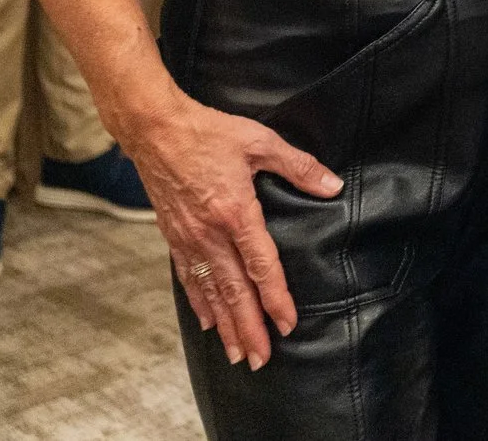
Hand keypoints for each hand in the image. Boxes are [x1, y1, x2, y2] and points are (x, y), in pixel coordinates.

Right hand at [123, 91, 340, 369]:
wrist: (155, 130)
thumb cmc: (209, 133)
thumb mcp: (261, 142)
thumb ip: (299, 167)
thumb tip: (332, 185)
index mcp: (235, 213)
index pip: (260, 266)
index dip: (275, 298)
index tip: (287, 324)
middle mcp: (209, 234)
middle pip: (233, 291)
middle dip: (248, 327)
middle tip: (259, 359)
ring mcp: (188, 238)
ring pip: (210, 291)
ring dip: (224, 324)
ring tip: (236, 352)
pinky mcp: (173, 236)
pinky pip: (188, 277)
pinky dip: (200, 302)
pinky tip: (208, 321)